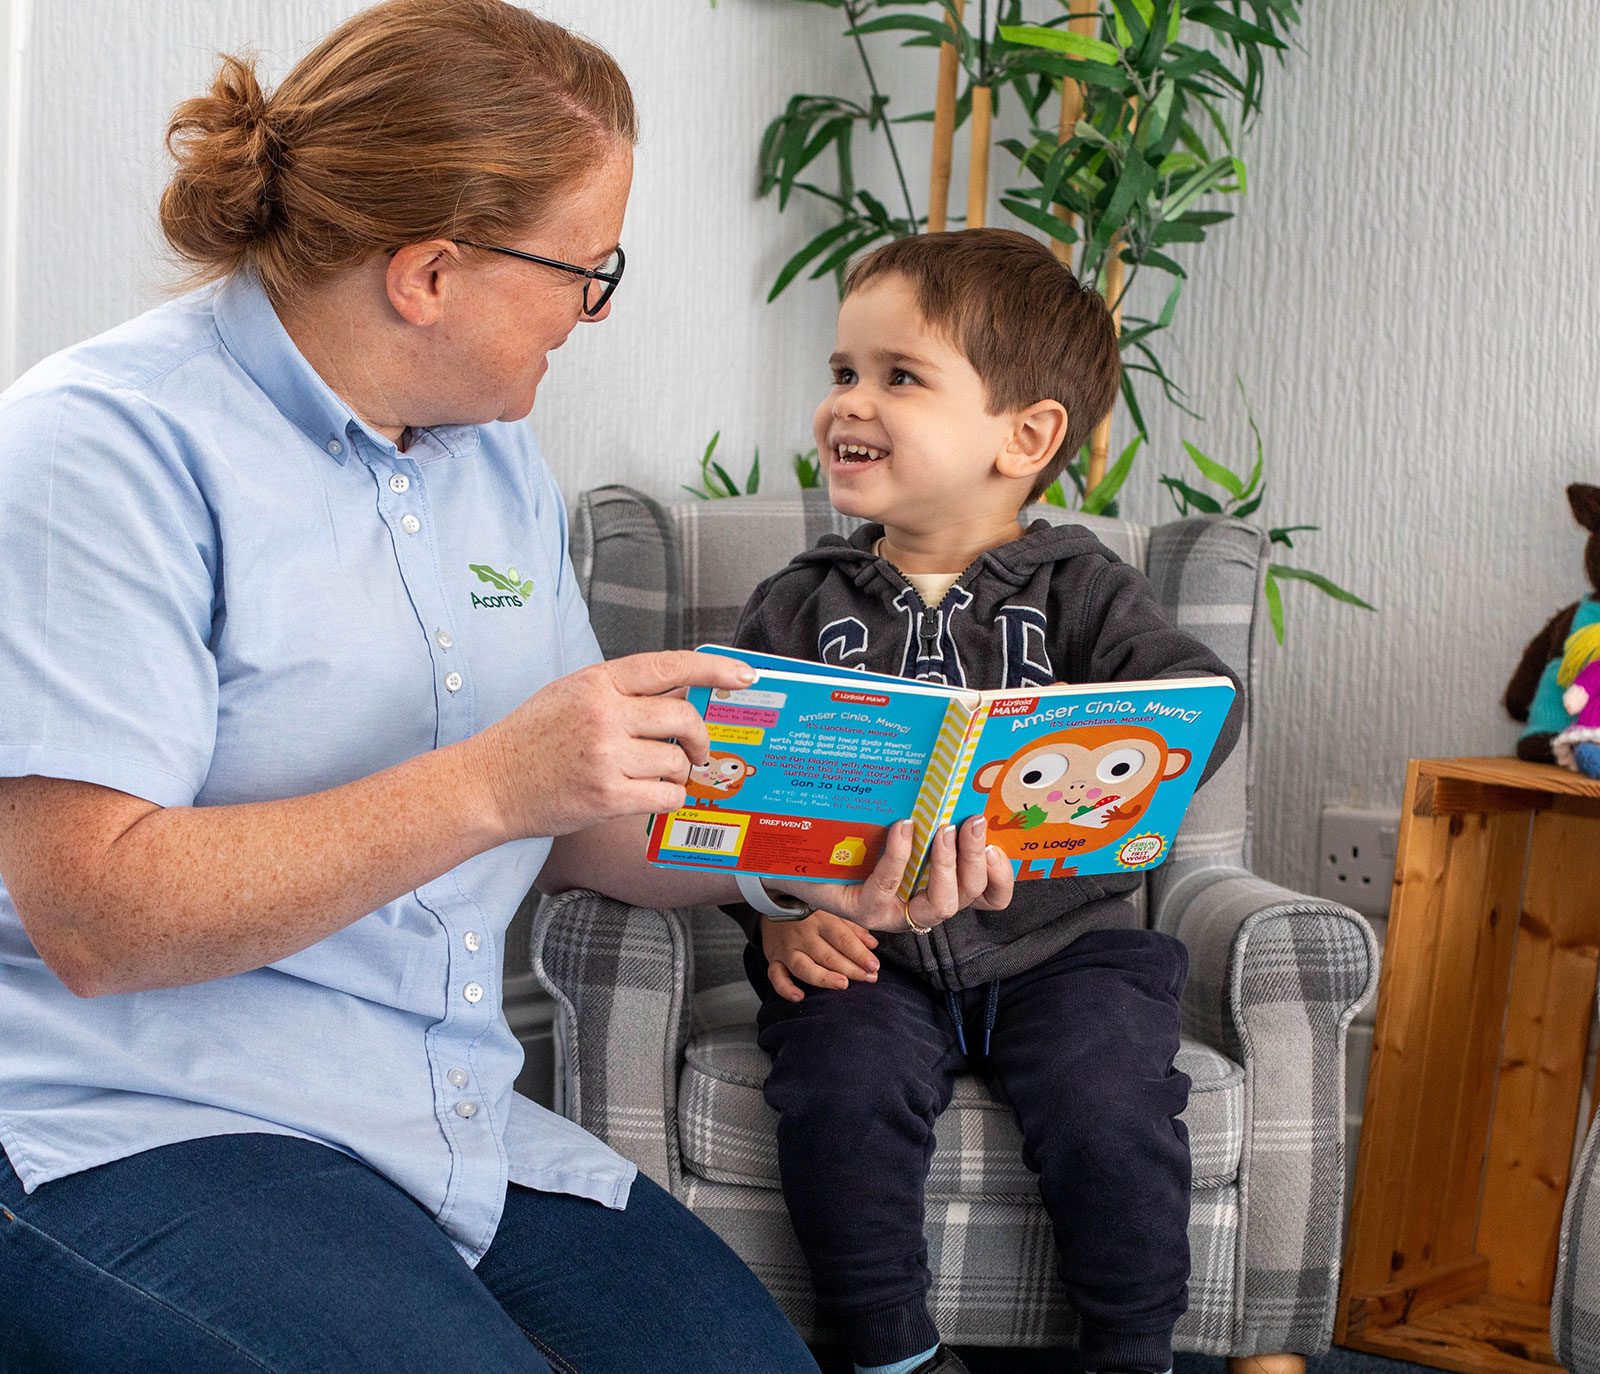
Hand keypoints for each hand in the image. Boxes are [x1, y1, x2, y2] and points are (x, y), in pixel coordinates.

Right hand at [469, 651, 755, 841]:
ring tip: (655, 776)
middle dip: (700, 738)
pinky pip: (666, 796)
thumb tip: (683, 695)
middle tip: (698, 751)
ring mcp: (606, 756)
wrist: (489, 784)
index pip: (668, 666)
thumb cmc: (531, 739)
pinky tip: (653, 796)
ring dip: (677, 773)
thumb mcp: (572, 695)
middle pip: (684, 718)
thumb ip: (623, 691)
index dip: (714, 669)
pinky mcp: (607, 796)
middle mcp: (604, 714)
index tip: (744, 675)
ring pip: (676, 761)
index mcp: (597, 682)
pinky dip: (669, 798)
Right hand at [760, 912, 878, 1001]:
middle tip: (869, 979)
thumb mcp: (832, 911)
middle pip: (828, 955)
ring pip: (804, 967)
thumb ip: (852, 928)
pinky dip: (785, 988)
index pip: (843, 939)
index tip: (874, 966)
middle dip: (851, 969)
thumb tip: (873, 945)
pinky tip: (799, 997)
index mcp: (821, 919)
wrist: (774, 902)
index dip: (860, 954)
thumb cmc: (809, 909)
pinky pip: (776, 975)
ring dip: (824, 977)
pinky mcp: (773, 958)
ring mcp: (787, 948)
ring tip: (843, 984)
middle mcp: (803, 934)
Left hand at [777, 815, 1012, 933]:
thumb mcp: (896, 824)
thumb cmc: (853, 839)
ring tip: (942, 829)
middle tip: (970, 821)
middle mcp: (922, 906)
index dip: (1001, 877)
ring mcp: (894, 914)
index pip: (988, 896)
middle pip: (969, 895)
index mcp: (939, 886)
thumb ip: (928, 814)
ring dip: (946, 864)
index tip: (995, 844)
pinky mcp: (865, 912)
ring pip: (940, 904)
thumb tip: (957, 778)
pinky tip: (902, 827)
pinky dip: (901, 856)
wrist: (797, 857)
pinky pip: (890, 886)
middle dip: (974, 857)